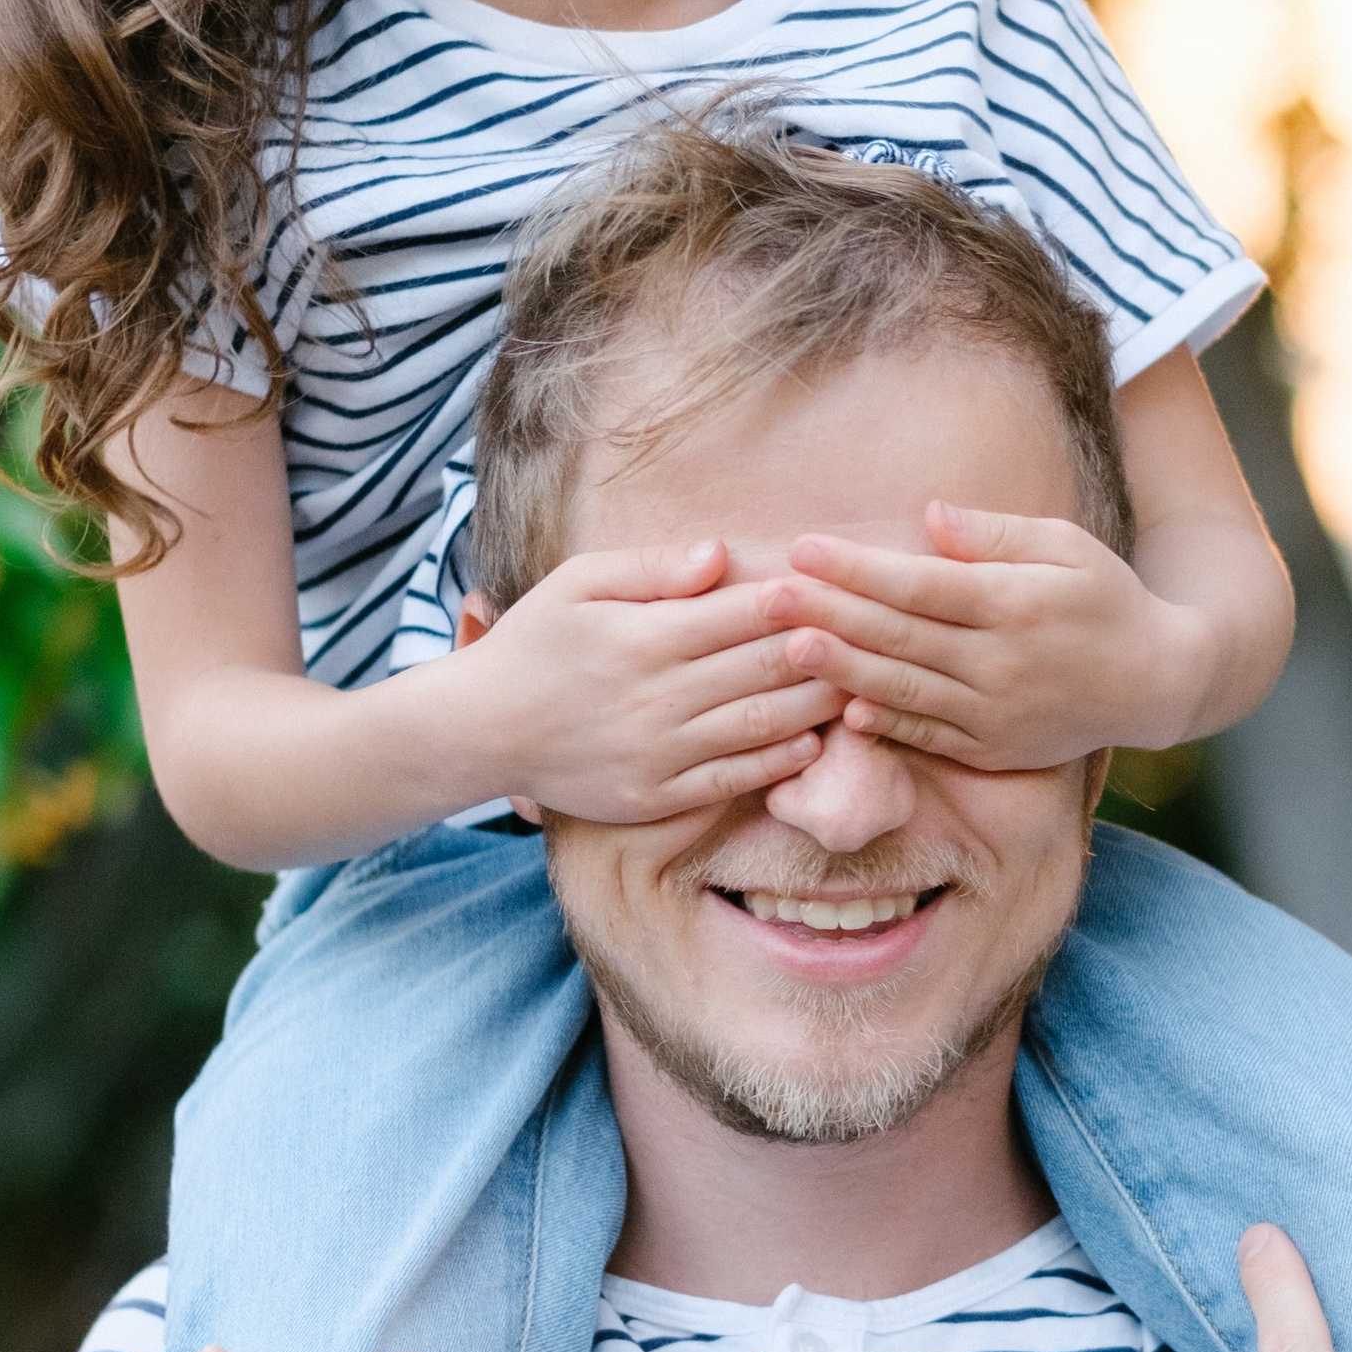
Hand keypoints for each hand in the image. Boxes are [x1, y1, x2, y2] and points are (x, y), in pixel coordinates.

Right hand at [449, 539, 844, 819]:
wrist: (481, 731)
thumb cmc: (534, 643)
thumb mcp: (577, 583)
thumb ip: (652, 566)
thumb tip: (721, 554)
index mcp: (641, 636)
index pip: (742, 613)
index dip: (797, 598)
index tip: (836, 585)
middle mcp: (656, 696)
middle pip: (764, 668)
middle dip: (824, 648)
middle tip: (869, 633)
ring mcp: (658, 752)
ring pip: (761, 725)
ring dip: (817, 704)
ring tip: (857, 684)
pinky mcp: (655, 797)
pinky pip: (732, 778)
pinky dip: (778, 761)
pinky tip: (811, 741)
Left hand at [774, 503, 1219, 768]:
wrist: (1157, 682)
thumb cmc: (1106, 598)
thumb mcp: (1067, 547)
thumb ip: (996, 534)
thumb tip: (927, 515)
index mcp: (1016, 604)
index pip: (921, 585)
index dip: (858, 568)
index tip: (805, 549)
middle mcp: (1002, 664)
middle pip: (900, 637)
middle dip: (830, 613)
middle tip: (769, 594)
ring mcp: (996, 714)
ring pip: (905, 690)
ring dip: (843, 669)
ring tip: (788, 648)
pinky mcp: (995, 750)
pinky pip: (928, 737)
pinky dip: (885, 723)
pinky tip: (842, 708)